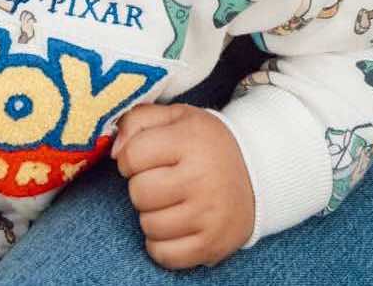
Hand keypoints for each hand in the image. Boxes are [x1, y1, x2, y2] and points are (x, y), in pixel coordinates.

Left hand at [112, 102, 255, 269]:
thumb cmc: (206, 144)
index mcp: (192, 140)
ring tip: (171, 200)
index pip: (133, 156)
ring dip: (151, 214)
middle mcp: (202, 177)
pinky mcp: (211, 245)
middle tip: (160, 180)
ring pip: (148, 225)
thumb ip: (138, 120)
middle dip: (142, 186)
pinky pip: (163, 254)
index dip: (131, 157)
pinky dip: (160, 243)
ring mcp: (208, 215)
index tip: (145, 158)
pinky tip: (174, 224)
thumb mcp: (177, 117)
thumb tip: (114, 152)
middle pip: (138, 193)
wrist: (257, 174)